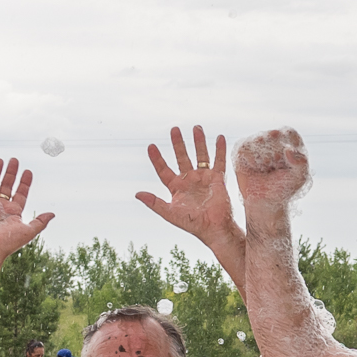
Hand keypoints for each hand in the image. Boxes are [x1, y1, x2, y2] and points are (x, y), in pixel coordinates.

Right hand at [0, 158, 53, 261]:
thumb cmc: (8, 243)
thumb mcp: (28, 231)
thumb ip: (40, 222)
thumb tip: (53, 214)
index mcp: (14, 213)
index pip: (21, 194)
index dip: (25, 183)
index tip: (28, 171)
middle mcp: (1, 207)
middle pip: (7, 186)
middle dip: (11, 173)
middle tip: (15, 160)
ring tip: (0, 159)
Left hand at [135, 126, 239, 245]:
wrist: (214, 228)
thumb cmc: (192, 224)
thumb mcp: (170, 213)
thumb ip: (154, 203)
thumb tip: (137, 194)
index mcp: (176, 187)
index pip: (164, 169)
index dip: (157, 158)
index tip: (151, 146)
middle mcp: (189, 180)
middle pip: (182, 157)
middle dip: (178, 144)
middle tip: (174, 129)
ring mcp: (203, 178)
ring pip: (200, 156)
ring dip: (198, 142)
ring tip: (197, 128)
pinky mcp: (217, 179)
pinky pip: (219, 161)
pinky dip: (219, 149)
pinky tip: (220, 137)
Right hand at [233, 127, 309, 207]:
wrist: (265, 201)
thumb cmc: (284, 187)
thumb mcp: (300, 176)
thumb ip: (301, 162)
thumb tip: (288, 149)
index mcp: (289, 137)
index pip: (288, 134)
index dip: (286, 151)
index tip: (286, 165)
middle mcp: (273, 135)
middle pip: (272, 135)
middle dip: (274, 157)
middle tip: (275, 169)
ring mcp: (256, 140)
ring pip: (258, 141)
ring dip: (263, 160)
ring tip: (266, 169)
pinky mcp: (242, 148)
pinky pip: (245, 149)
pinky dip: (251, 162)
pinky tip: (255, 169)